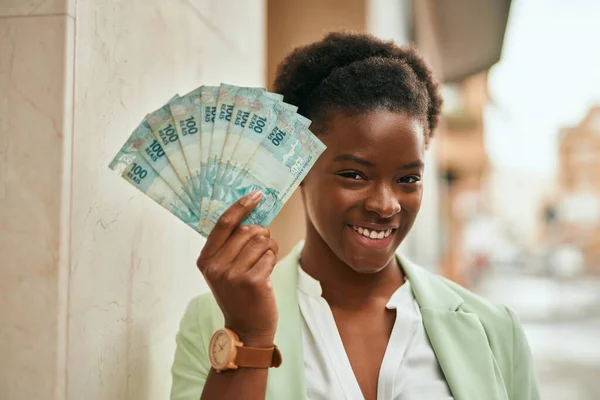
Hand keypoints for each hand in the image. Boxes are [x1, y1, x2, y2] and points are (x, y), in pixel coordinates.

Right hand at [196, 191, 278, 345]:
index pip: (224, 224)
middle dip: (262, 234)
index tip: (256, 194)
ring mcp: (233, 274)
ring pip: (262, 241)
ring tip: (264, 264)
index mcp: (205, 260)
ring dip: (269, 248)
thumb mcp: (224, 270)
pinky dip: (273, 261)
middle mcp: (215, 266)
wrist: (247, 329)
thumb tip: (250, 215)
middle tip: (263, 249)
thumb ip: (231, 245)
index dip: (241, 206)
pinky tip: (266, 275)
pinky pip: (270, 255)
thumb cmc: (239, 294)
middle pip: (248, 230)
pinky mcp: (252, 281)